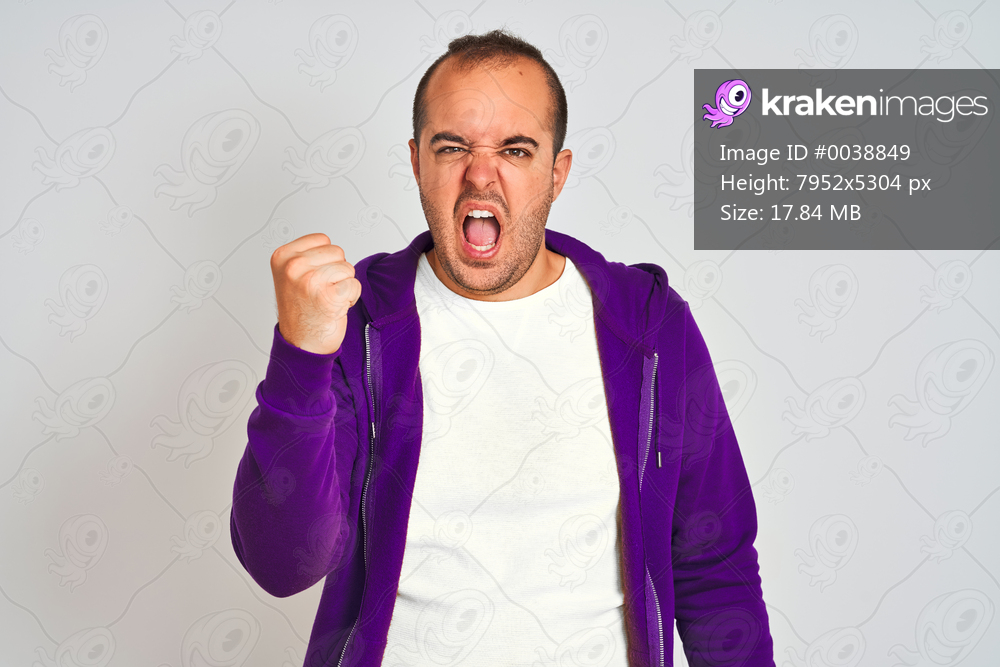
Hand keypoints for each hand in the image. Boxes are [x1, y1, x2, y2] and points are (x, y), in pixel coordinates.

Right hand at [270, 233, 361, 354]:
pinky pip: (355, 285)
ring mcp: (311, 281)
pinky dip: (351, 297)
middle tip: (322, 291)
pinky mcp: (329, 296)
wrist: (301, 344)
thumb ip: (306, 256)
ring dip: (344, 285)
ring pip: (348, 268)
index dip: (325, 259)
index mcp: (283, 257)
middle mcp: (294, 267)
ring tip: (327, 299)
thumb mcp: (291, 275)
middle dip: (336, 272)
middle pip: (338, 252)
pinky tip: (336, 307)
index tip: (313, 278)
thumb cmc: (300, 311)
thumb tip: (328, 245)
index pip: (322, 239)